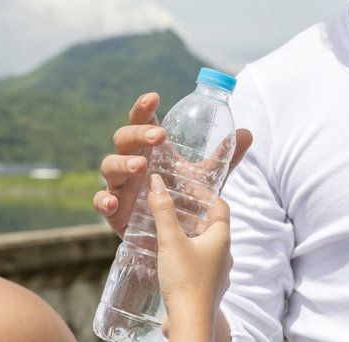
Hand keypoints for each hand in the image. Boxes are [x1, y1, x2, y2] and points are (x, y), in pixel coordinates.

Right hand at [93, 92, 251, 237]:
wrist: (175, 237)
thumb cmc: (185, 200)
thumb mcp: (206, 180)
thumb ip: (225, 158)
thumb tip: (248, 132)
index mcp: (152, 150)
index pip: (142, 121)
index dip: (143, 107)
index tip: (155, 97)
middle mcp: (133, 162)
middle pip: (123, 138)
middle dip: (138, 134)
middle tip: (158, 136)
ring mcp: (121, 185)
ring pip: (108, 165)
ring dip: (122, 163)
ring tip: (140, 166)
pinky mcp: (114, 210)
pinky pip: (100, 201)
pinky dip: (103, 200)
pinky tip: (112, 202)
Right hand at [148, 173, 231, 341]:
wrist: (190, 323)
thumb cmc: (185, 280)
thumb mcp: (171, 240)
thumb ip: (163, 211)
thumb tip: (157, 182)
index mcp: (221, 238)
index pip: (221, 206)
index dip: (206, 194)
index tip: (188, 188)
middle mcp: (224, 254)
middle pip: (212, 226)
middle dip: (194, 215)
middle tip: (173, 207)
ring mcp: (218, 272)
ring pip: (206, 246)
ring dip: (190, 236)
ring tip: (168, 230)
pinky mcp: (208, 286)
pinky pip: (200, 264)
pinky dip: (187, 255)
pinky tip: (169, 258)